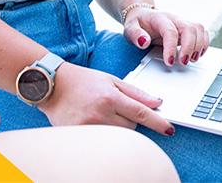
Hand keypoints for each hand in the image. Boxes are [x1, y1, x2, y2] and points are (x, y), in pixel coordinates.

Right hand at [38, 62, 174, 135]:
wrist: (51, 85)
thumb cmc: (82, 81)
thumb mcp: (111, 80)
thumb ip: (135, 92)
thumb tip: (157, 102)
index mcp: (110, 97)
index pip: (140, 113)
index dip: (158, 122)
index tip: (170, 129)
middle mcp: (100, 113)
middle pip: (131, 128)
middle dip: (130, 121)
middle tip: (117, 109)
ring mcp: (88, 127)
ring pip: (117, 136)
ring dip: (117, 128)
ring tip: (103, 114)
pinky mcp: (78, 136)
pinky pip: (101, 140)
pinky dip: (104, 134)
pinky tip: (93, 121)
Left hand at [124, 8, 208, 66]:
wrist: (143, 15)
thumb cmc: (137, 23)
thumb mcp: (129, 28)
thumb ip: (135, 34)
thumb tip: (144, 42)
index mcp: (160, 18)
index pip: (170, 31)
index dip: (171, 48)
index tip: (170, 62)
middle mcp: (174, 19)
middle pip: (189, 28)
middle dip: (190, 47)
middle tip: (183, 62)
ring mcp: (183, 23)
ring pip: (199, 29)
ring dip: (199, 46)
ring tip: (191, 59)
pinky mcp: (188, 28)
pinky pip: (202, 32)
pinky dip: (204, 44)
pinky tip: (197, 54)